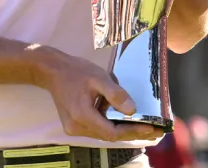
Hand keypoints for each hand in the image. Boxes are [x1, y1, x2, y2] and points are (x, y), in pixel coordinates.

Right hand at [36, 48, 165, 142]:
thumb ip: (115, 94)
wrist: (53, 71)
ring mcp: (73, 128)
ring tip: (144, 127)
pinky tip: (125, 121)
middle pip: (109, 136)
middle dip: (132, 133)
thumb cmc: (76, 71)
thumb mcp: (99, 77)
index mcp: (82, 116)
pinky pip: (97, 128)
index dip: (132, 131)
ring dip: (123, 130)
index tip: (150, 128)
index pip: (112, 132)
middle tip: (154, 131)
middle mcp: (76, 127)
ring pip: (103, 133)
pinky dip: (112, 125)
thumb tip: (132, 110)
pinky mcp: (74, 125)